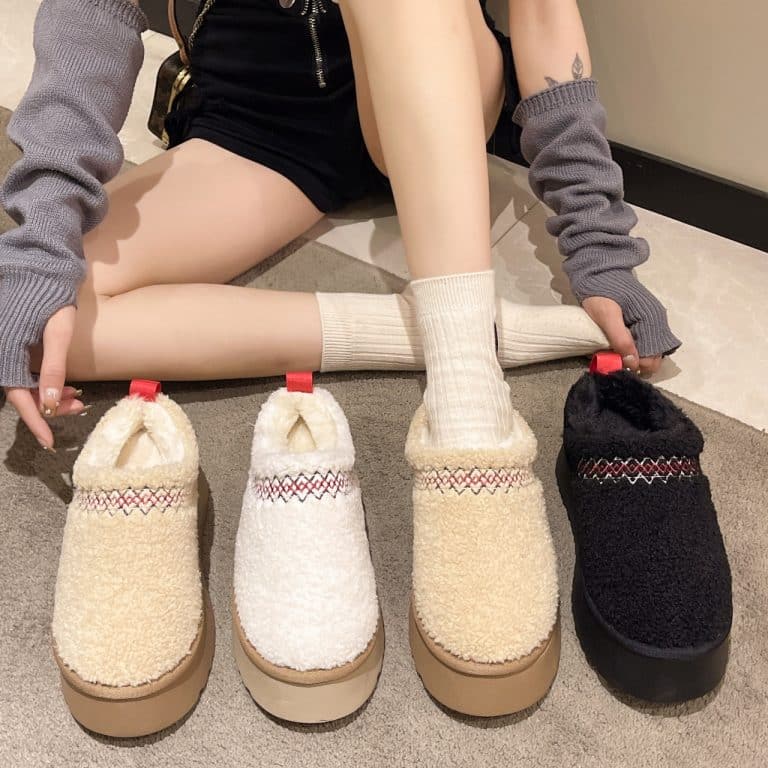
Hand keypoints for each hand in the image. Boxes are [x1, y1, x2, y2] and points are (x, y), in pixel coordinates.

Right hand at [3, 305, 86, 450]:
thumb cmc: (52, 297)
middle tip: (78, 407)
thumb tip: (50, 404)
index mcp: (6, 351)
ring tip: (77, 397)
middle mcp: (0, 353)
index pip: (19, 396)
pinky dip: (44, 383)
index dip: (35, 421)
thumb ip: (54, 368)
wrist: (41, 269)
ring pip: (24, 384)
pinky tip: (65, 386)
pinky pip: (24, 373)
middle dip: (50, 406)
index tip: (48, 442)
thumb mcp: (59, 333)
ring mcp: (4, 349)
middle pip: (22, 393)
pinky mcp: (10, 346)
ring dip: (49, 395)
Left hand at [582, 296, 661, 375]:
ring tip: (614, 354)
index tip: (615, 364)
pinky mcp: (646, 321)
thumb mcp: (607, 317)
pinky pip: (644, 343)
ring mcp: (653, 322)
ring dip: (633, 357)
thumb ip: (621, 339)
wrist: (599, 272)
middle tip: (613, 359)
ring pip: (649, 351)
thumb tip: (633, 363)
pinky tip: (619, 347)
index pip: (652, 357)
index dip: (634, 366)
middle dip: (634, 363)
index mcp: (652, 321)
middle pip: (653, 356)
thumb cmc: (601, 293)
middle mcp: (658, 322)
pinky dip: (633, 349)